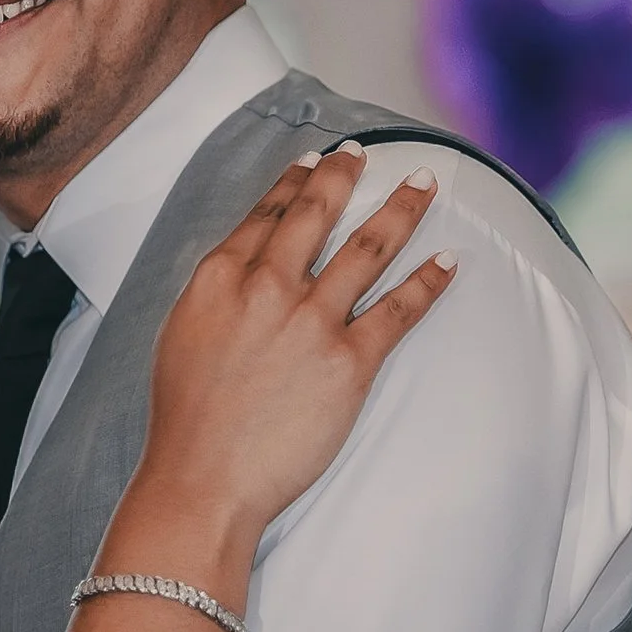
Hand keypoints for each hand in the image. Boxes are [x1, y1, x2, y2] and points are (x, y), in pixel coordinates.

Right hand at [135, 145, 456, 545]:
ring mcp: (312, 321)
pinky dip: (429, 280)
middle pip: (318, 214)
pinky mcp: (349, 362)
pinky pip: (399, 308)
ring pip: (368, 248)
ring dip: (401, 209)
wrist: (203, 478)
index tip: (317, 160)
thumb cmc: (187, 419)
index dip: (297, 181)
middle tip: (366, 153)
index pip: (268, 213)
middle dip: (347, 175)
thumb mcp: (182, 333)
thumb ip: (219, 293)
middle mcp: (268, 287)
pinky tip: (449, 260)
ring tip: (425, 182)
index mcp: (220, 277)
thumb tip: (245, 269)